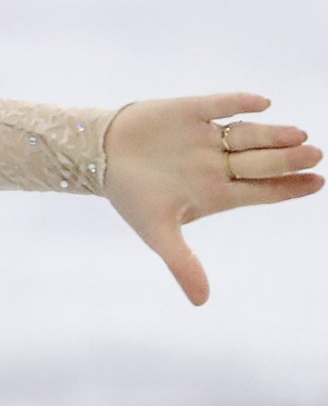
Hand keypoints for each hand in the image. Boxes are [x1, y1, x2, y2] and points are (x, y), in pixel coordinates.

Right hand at [101, 93, 322, 305]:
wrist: (98, 158)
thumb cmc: (131, 197)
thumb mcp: (156, 233)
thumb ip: (183, 263)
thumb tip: (201, 302)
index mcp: (215, 192)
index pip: (260, 192)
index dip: (289, 188)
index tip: (318, 182)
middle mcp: (217, 164)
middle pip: (259, 162)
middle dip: (286, 159)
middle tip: (314, 154)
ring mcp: (207, 137)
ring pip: (247, 134)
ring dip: (272, 134)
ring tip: (297, 134)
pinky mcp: (191, 111)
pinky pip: (221, 104)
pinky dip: (239, 103)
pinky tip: (263, 104)